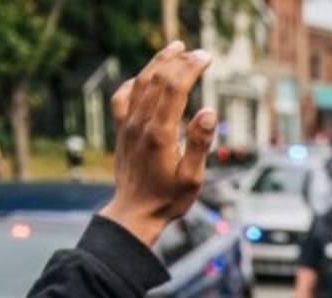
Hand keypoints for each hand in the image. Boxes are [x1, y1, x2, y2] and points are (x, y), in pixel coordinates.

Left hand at [99, 41, 215, 246]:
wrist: (134, 214)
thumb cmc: (167, 200)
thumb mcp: (192, 179)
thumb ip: (200, 144)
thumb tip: (209, 112)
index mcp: (160, 134)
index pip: (175, 88)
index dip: (190, 68)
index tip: (206, 57)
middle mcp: (140, 124)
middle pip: (158, 79)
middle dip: (179, 61)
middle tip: (199, 52)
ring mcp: (128, 126)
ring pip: (140, 83)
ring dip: (158, 63)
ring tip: (174, 48)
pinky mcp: (122, 131)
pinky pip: (123, 97)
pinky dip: (134, 82)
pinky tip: (143, 77)